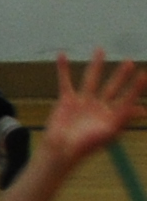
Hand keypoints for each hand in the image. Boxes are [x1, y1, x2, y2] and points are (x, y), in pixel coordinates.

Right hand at [41, 49, 141, 167]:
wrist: (61, 150)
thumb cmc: (86, 145)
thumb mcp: (109, 132)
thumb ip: (124, 118)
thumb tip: (142, 109)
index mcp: (111, 115)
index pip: (127, 97)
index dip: (136, 87)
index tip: (143, 74)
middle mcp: (99, 106)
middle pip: (112, 86)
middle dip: (121, 75)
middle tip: (129, 62)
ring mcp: (83, 102)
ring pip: (91, 79)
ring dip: (95, 64)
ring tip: (100, 49)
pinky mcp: (66, 100)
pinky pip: (65, 81)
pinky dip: (62, 69)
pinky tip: (62, 55)